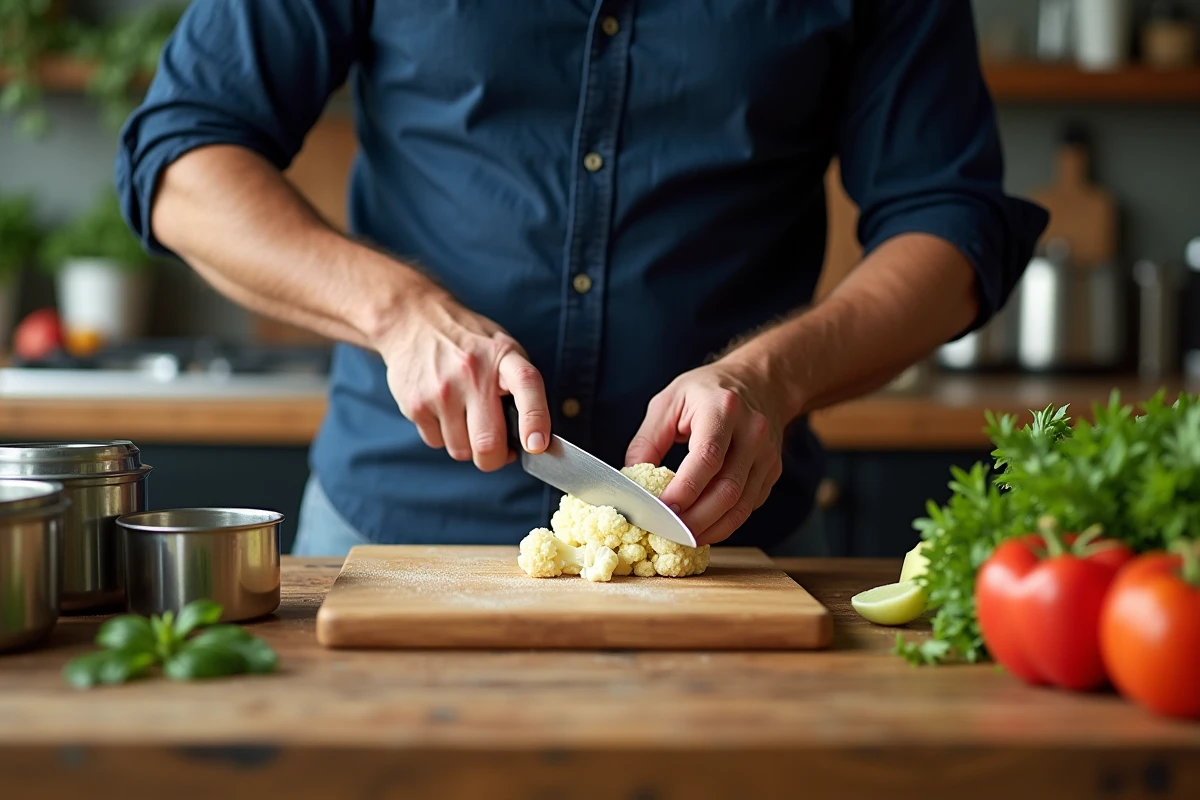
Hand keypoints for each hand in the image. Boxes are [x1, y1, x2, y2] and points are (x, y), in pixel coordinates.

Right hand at [377, 289, 549, 470]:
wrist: (414, 321)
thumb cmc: (469, 343)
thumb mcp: (503, 350)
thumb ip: (519, 387)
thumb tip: (531, 439)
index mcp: (503, 357)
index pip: (527, 386)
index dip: (535, 419)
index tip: (536, 445)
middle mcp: (472, 373)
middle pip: (488, 443)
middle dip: (495, 458)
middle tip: (498, 450)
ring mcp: (441, 390)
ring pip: (461, 451)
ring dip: (467, 445)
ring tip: (465, 417)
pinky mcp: (415, 404)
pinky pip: (436, 443)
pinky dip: (443, 436)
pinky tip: (443, 410)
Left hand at [625, 358, 785, 545]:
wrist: (759, 381)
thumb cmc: (706, 391)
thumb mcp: (668, 402)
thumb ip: (647, 441)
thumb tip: (631, 481)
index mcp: (723, 409)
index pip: (707, 458)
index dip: (684, 490)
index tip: (661, 512)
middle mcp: (752, 432)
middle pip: (727, 489)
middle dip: (696, 519)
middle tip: (667, 535)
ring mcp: (767, 454)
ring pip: (741, 505)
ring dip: (711, 528)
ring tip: (682, 539)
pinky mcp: (772, 471)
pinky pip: (749, 506)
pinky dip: (725, 523)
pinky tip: (703, 527)